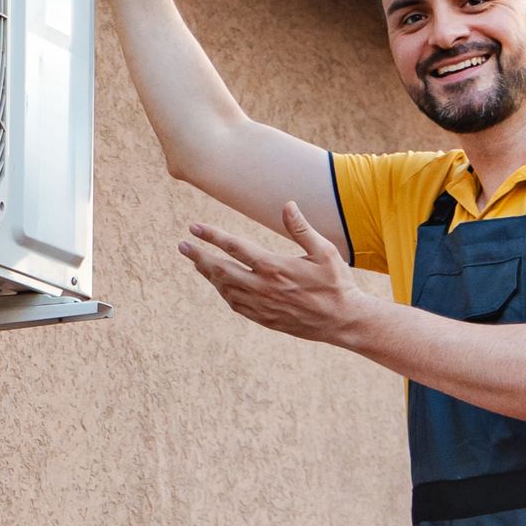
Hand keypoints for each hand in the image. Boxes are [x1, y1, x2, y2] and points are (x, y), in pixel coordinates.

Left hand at [179, 195, 387, 352]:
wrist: (343, 320)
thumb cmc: (336, 283)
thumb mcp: (324, 251)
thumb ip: (302, 228)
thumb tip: (287, 204)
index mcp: (274, 267)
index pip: (234, 247)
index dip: (211, 236)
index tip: (194, 228)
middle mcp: (263, 287)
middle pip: (220, 270)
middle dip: (199, 256)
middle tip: (182, 246)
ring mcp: (262, 306)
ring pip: (225, 289)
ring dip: (209, 274)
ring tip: (198, 262)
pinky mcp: (265, 319)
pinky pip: (236, 305)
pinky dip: (223, 293)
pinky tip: (220, 285)